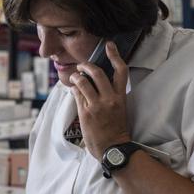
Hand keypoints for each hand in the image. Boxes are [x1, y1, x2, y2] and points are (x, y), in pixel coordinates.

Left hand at [70, 41, 130, 159]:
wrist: (113, 148)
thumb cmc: (117, 129)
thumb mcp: (120, 109)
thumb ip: (111, 95)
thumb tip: (97, 82)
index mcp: (121, 97)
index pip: (121, 71)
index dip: (115, 55)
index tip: (109, 45)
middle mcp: (109, 98)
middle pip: (97, 72)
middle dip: (87, 65)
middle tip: (82, 65)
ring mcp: (96, 105)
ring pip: (83, 82)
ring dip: (76, 76)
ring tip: (74, 77)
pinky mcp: (85, 113)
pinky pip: (76, 94)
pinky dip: (73, 89)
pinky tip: (73, 90)